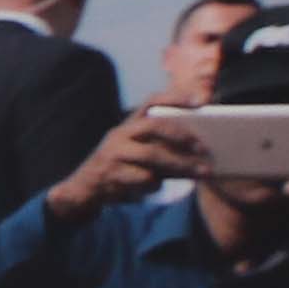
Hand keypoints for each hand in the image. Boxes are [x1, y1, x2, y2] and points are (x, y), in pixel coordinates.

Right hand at [52, 107, 198, 214]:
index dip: (176, 98)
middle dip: (182, 134)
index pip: (152, 102)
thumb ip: (162, 146)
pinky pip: (143, 178)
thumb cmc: (121, 168)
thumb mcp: (138, 151)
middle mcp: (119, 135)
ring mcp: (113, 154)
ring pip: (152, 154)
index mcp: (128, 124)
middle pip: (154, 125)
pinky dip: (156, 183)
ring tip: (204, 171)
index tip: (202, 101)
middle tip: (205, 146)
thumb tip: (201, 150)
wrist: (83, 190)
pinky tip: (159, 186)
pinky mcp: (111, 175)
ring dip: (181, 164)